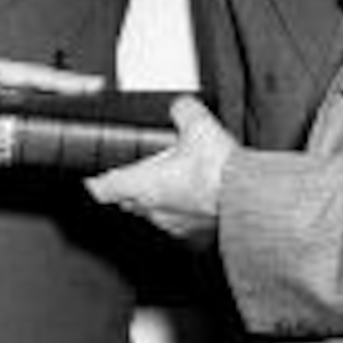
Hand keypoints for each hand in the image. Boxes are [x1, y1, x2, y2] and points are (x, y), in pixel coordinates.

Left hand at [0, 53, 102, 121]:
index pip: (30, 75)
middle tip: (101, 96)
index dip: (61, 81)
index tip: (90, 85)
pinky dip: (31, 120)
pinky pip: (11, 117)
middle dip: (69, 91)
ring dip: (54, 105)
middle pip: (37, 86)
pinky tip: (44, 130)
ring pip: (28, 101)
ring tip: (83, 113)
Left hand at [85, 96, 232, 243]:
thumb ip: (182, 110)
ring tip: (175, 182)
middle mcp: (153, 209)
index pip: (103, 188)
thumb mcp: (197, 123)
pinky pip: (181, 224)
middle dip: (131, 188)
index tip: (93, 178)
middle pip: (128, 201)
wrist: (249, 199)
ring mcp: (174, 226)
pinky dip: (184, 212)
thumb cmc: (219, 170)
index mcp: (142, 184)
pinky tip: (199, 199)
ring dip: (159, 200)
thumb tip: (181, 106)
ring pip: (154, 214)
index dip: (95, 181)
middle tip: (142, 172)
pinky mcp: (196, 236)